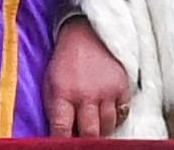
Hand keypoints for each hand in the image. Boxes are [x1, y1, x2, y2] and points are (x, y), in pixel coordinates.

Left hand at [43, 16, 130, 136]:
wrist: (86, 34)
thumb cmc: (66, 62)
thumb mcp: (51, 82)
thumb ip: (55, 110)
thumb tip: (58, 136)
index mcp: (63, 92)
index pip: (62, 130)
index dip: (63, 143)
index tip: (64, 146)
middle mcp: (86, 94)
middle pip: (90, 135)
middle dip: (86, 140)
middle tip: (83, 137)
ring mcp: (106, 91)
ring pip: (108, 127)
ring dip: (100, 128)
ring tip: (92, 116)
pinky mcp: (122, 87)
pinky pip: (122, 114)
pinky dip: (115, 115)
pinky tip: (105, 105)